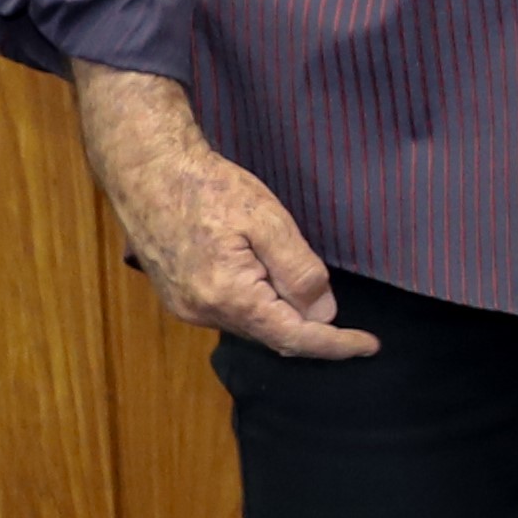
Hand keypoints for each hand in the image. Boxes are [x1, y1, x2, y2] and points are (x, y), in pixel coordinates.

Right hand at [71, 70, 372, 357]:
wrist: (147, 170)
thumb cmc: (209, 188)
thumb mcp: (268, 222)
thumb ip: (299, 272)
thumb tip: (323, 314)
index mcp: (227, 297)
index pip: (292, 337)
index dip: (334, 346)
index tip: (370, 347)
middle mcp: (202, 312)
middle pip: (271, 334)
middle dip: (311, 329)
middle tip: (351, 322)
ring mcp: (185, 306)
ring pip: (251, 325)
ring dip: (283, 314)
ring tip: (305, 288)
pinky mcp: (177, 296)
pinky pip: (230, 312)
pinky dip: (259, 306)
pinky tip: (271, 282)